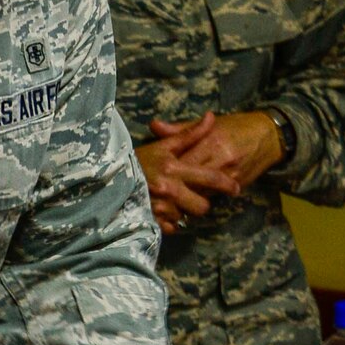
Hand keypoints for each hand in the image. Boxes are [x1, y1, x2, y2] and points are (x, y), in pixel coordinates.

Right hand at [136, 113, 239, 235]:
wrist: (107, 177)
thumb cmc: (139, 160)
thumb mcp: (164, 145)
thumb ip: (190, 134)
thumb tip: (212, 117)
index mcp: (174, 168)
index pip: (210, 178)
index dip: (227, 185)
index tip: (236, 188)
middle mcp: (168, 189)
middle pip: (201, 206)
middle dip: (200, 203)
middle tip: (193, 197)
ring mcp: (159, 207)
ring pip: (185, 217)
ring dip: (181, 211)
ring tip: (171, 202)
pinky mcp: (150, 220)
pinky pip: (170, 227)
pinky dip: (168, 221)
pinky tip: (162, 211)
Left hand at [149, 109, 284, 220]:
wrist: (269, 136)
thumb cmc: (236, 126)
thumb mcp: (210, 123)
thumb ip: (181, 129)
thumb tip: (154, 126)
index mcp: (211, 141)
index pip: (183, 161)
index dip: (166, 172)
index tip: (151, 176)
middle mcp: (221, 159)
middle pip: (191, 180)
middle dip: (173, 189)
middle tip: (156, 195)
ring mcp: (231, 174)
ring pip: (202, 192)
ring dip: (186, 198)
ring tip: (168, 202)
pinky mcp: (238, 185)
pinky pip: (215, 196)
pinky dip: (202, 198)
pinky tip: (188, 202)